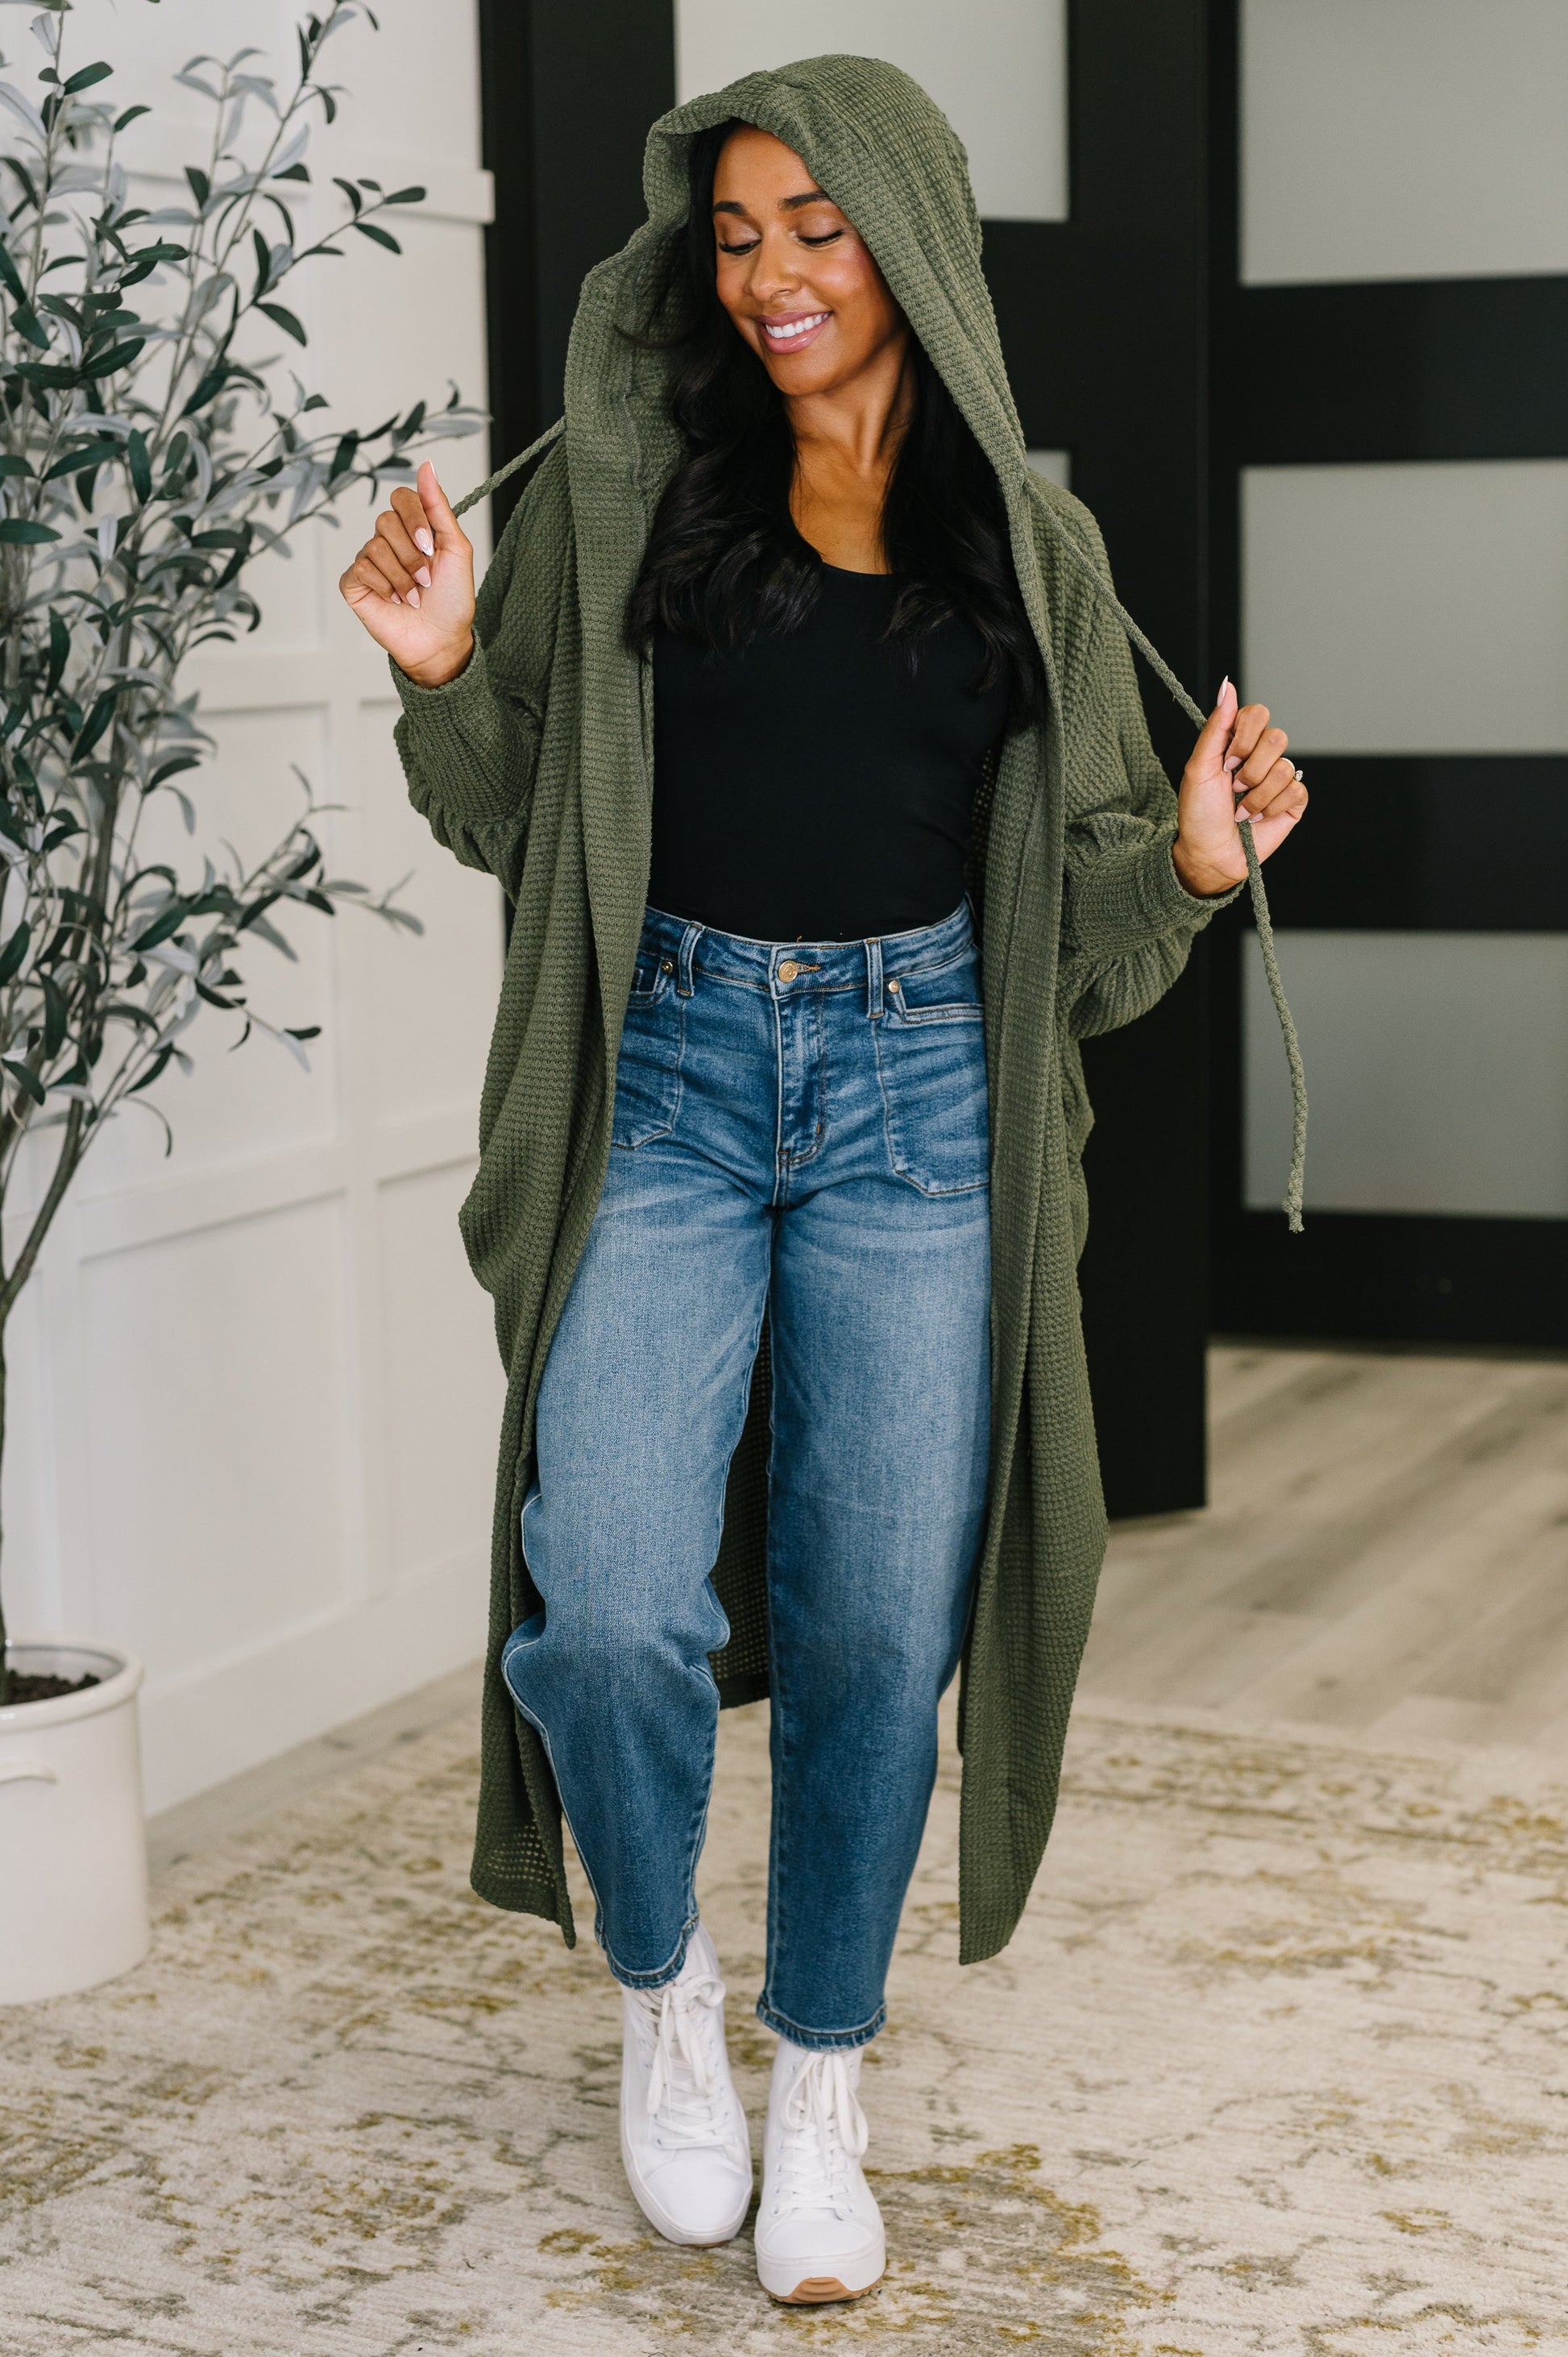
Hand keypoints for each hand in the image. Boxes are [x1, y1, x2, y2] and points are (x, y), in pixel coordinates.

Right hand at [338, 459, 475, 686]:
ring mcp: (369, 560)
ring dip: (402, 576)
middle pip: (385, 521)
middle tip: (426, 580)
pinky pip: (361, 568)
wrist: (441, 640)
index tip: (430, 546)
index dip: (414, 518)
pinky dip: (384, 586)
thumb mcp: (456, 548)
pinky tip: (395, 601)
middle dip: (412, 555)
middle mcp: (388, 539)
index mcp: (413, 528)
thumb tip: (426, 465)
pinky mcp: (354, 582)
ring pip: (374, 547)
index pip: (400, 497)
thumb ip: (438, 506)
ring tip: (414, 596)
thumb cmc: (452, 599)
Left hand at [1172, 678, 1307, 895]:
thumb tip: (1227, 685)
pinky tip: (1258, 818)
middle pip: (1277, 737)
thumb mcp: (1199, 767)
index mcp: (1239, 743)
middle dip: (1250, 770)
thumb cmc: (1199, 813)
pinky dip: (1271, 807)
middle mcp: (1262, 757)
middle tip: (1233, 788)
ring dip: (1257, 795)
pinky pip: (1296, 789)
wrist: (1209, 854)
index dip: (1245, 737)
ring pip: (1285, 768)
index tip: (1226, 762)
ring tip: (1242, 809)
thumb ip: (1216, 725)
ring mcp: (1280, 778)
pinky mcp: (1293, 801)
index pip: (1258, 714)